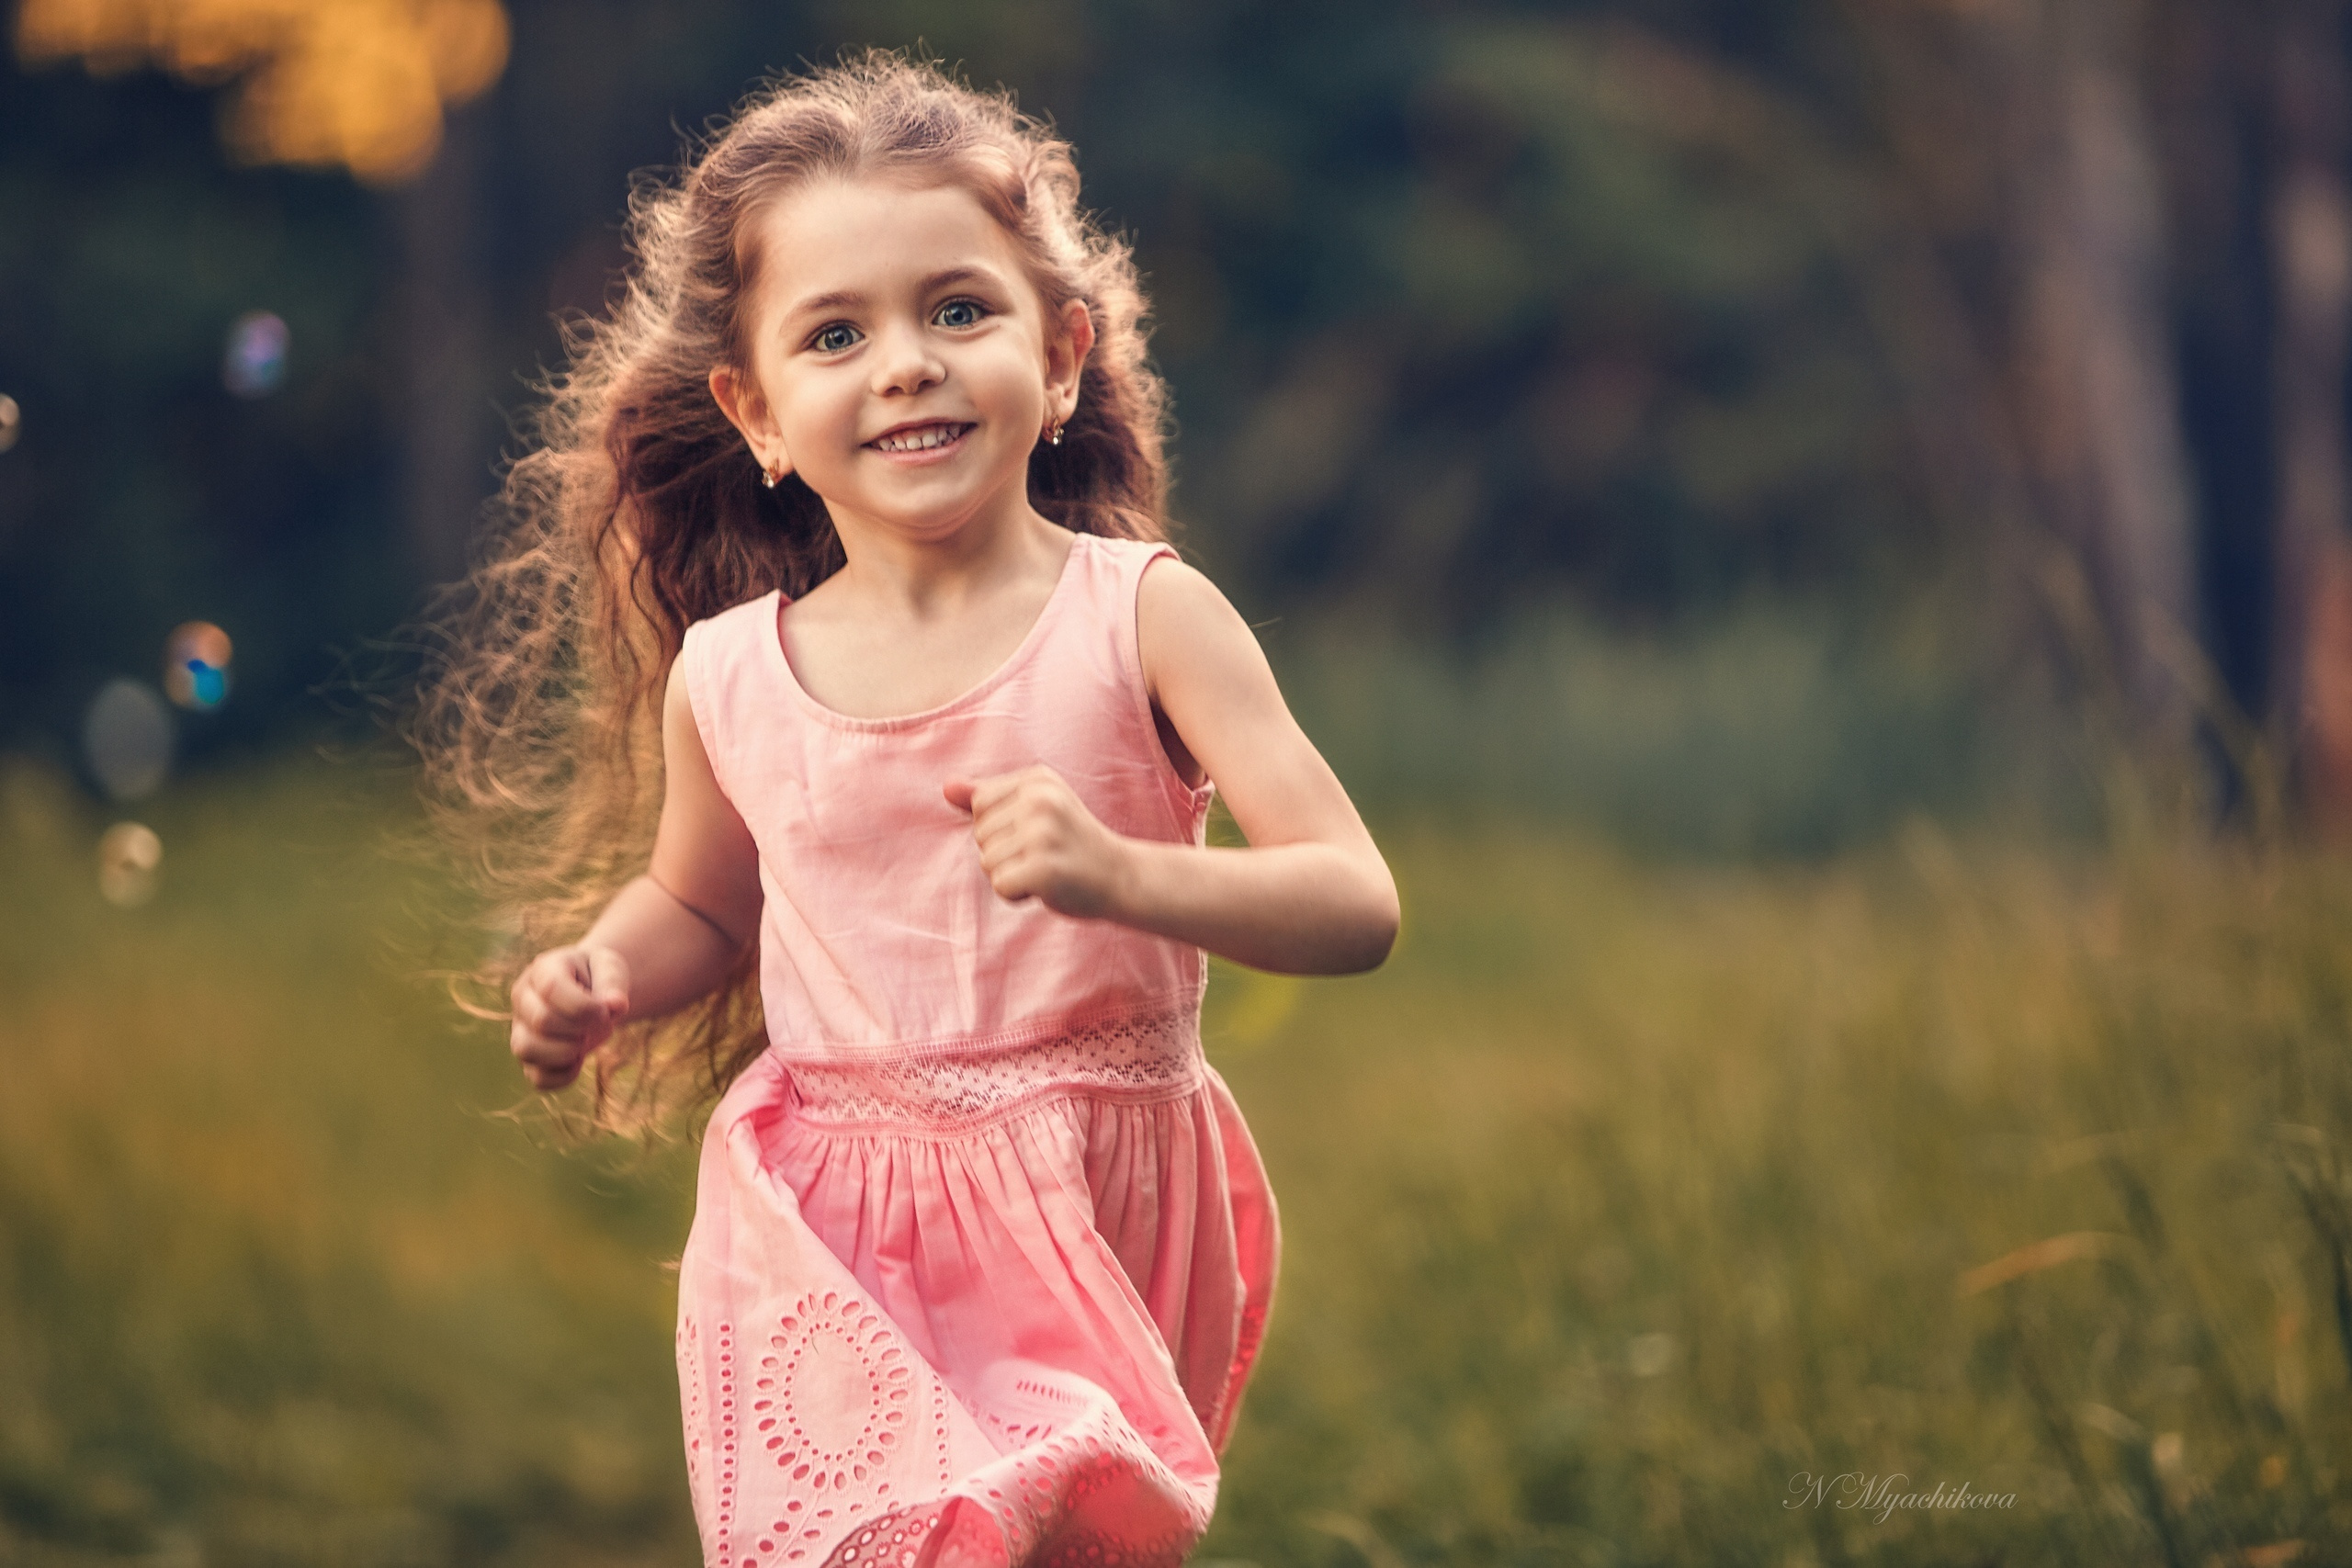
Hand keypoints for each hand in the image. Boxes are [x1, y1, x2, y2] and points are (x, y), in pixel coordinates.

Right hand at [509, 944, 630, 1091]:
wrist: (591, 990)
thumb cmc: (598, 975)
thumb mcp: (609, 967)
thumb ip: (613, 982)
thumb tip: (616, 1005)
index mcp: (542, 969)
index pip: (551, 989)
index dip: (583, 1007)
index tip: (605, 1012)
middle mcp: (523, 998)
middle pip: (541, 1021)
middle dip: (580, 1029)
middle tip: (602, 1025)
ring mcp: (521, 1028)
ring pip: (526, 1050)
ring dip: (567, 1053)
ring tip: (585, 1042)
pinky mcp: (530, 1056)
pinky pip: (537, 1078)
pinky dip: (564, 1076)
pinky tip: (579, 1061)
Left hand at [943, 765, 1130, 918]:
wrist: (1123, 877)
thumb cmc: (1073, 845)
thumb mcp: (1036, 811)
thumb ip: (990, 799)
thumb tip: (945, 788)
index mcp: (1038, 779)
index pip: (980, 803)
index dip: (999, 828)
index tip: (1035, 834)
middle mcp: (1040, 800)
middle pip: (980, 834)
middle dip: (1004, 854)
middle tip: (1045, 856)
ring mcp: (1043, 833)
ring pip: (987, 862)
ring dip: (1010, 876)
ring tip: (1046, 870)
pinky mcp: (1044, 867)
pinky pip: (1000, 885)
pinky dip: (1017, 895)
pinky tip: (1046, 888)